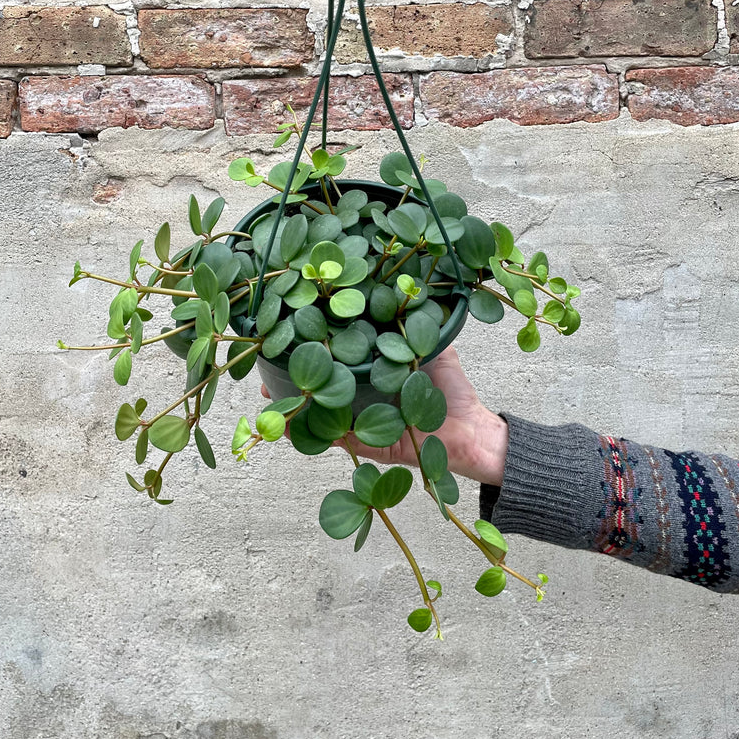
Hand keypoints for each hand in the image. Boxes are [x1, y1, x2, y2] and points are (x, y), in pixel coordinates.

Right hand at [260, 346, 507, 486]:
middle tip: (265, 372)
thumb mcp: (435, 348)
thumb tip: (408, 292)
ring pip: (322, 416)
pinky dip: (314, 435)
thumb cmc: (452, 391)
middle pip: (322, 392)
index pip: (340, 365)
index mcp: (376, 379)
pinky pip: (338, 440)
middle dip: (293, 382)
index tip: (289, 338)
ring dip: (294, 409)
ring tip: (268, 399)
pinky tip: (290, 427)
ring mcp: (365, 425)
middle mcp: (365, 402)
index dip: (316, 353)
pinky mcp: (371, 446)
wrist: (473, 430)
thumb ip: (419, 326)